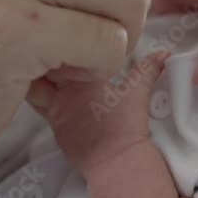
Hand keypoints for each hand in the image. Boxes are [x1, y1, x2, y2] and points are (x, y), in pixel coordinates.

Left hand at [33, 50, 168, 173]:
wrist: (115, 161)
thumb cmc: (126, 124)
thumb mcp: (138, 92)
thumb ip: (148, 68)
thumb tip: (163, 52)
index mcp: (82, 77)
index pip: (59, 51)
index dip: (57, 41)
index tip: (61, 36)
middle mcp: (63, 92)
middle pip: (41, 68)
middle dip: (41, 58)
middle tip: (47, 50)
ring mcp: (55, 112)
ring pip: (35, 88)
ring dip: (36, 79)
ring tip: (42, 71)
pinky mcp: (54, 129)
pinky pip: (39, 109)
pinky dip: (40, 100)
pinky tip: (49, 97)